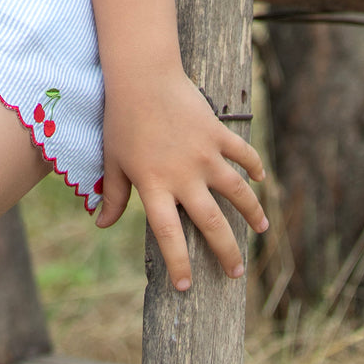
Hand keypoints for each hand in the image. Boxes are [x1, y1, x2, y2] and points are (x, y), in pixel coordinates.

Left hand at [94, 67, 267, 290]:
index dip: (179, 264)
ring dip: (252, 213)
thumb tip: (101, 224)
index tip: (187, 287)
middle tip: (236, 273)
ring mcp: (204, 155)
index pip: (169, 236)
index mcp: (154, 186)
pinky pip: (242, 155)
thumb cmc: (121, 118)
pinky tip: (260, 179)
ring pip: (237, 193)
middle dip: (226, 252)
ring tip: (262, 229)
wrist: (141, 76)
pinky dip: (254, 167)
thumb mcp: (112, 160)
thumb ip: (112, 195)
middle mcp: (183, 176)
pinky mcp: (217, 134)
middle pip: (211, 223)